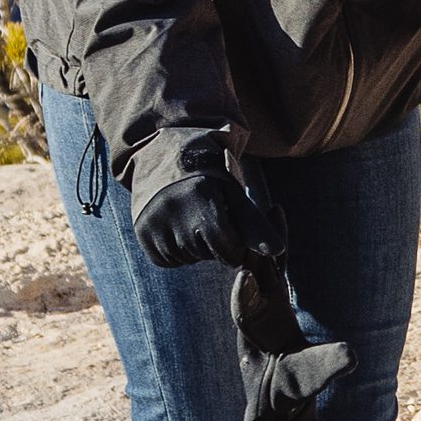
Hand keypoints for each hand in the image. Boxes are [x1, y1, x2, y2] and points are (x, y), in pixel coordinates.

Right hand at [134, 155, 287, 271]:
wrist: (166, 162)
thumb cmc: (209, 179)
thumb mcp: (234, 195)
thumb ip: (255, 225)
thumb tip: (278, 252)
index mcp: (202, 197)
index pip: (229, 248)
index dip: (235, 244)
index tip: (231, 227)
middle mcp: (174, 210)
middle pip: (207, 254)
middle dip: (214, 244)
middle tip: (208, 217)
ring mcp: (154, 223)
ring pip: (187, 258)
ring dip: (195, 247)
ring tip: (191, 218)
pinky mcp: (142, 234)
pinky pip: (167, 259)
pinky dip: (176, 250)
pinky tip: (176, 227)